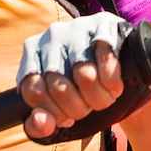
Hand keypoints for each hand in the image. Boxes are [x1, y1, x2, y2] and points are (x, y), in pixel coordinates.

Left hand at [17, 13, 130, 138]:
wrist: (118, 57)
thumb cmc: (80, 86)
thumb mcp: (55, 108)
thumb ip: (39, 125)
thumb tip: (42, 121)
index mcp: (32, 53)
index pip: (32, 90)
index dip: (53, 112)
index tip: (67, 116)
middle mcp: (51, 36)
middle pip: (60, 87)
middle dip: (79, 109)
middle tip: (89, 108)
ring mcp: (77, 27)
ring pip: (85, 76)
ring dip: (99, 98)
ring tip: (104, 98)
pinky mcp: (103, 25)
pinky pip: (106, 61)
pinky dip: (112, 82)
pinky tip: (114, 86)